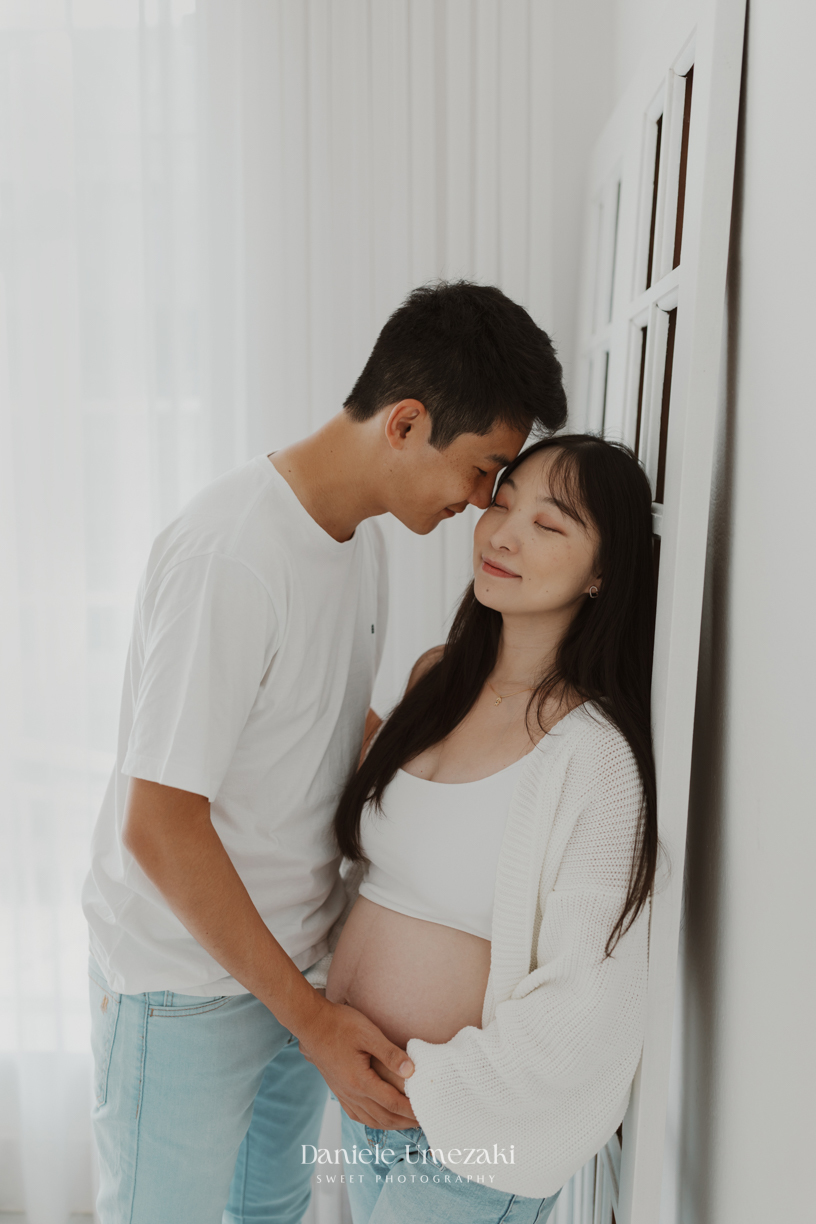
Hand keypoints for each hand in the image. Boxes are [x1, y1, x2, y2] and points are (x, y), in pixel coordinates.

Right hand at [298, 996, 416, 1127]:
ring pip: (370, 1119)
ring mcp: (342, 1094)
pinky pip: (357, 1115)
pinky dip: (372, 1121)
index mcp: (360, 1081)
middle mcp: (351, 1093)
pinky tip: (379, 1117)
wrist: (311, 1023)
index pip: (393, 1103)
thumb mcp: (368, 1033)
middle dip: (405, 1122)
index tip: (427, 1113)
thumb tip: (411, 1071)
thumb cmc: (340, 1024)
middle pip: (383, 1117)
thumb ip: (390, 1054)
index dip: (411, 1111)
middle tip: (423, 1121)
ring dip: (390, 1124)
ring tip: (407, 1122)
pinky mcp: (338, 1090)